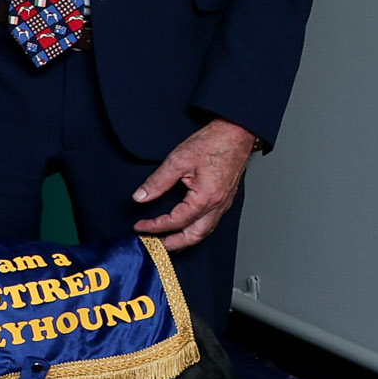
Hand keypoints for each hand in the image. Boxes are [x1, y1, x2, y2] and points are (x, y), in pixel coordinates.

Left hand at [132, 118, 260, 253]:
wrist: (236, 133)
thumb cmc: (213, 143)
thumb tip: (141, 196)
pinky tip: (187, 227)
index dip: (155, 226)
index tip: (140, 227)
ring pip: (204, 232)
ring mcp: (223, 204)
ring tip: (167, 241)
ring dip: (185, 240)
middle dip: (172, 244)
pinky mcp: (225, 200)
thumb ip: (157, 182)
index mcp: (205, 198)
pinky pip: (211, 223)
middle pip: (193, 236)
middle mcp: (217, 206)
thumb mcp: (178, 160)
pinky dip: (196, 230)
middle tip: (153, 245)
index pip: (175, 221)